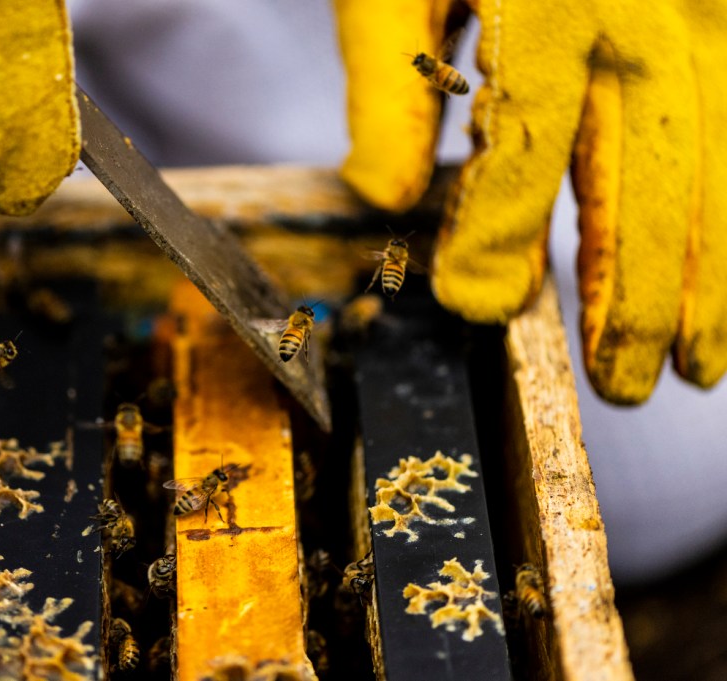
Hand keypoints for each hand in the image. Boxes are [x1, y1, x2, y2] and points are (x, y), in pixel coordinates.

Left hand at [336, 0, 726, 403]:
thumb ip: (388, 88)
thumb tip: (384, 197)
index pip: (531, 137)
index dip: (504, 231)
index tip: (478, 307)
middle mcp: (652, 7)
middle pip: (652, 171)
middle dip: (640, 292)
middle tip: (623, 384)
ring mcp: (705, 14)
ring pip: (718, 165)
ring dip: (711, 279)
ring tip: (695, 365)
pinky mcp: (720, 22)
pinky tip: (722, 286)